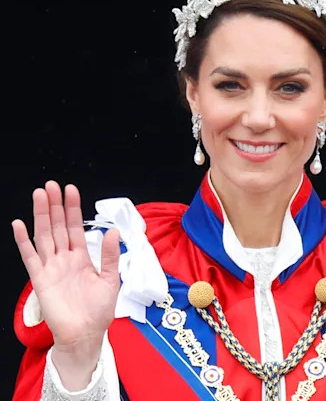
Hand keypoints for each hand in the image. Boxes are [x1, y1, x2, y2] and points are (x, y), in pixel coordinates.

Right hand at [11, 181, 120, 388]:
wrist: (86, 334)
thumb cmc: (98, 310)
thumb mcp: (110, 280)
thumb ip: (109, 256)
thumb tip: (112, 232)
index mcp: (81, 257)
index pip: (76, 227)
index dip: (73, 209)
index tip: (70, 189)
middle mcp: (64, 259)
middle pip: (58, 226)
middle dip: (55, 205)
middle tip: (51, 185)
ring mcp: (51, 267)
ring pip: (44, 236)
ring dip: (41, 216)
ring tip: (39, 195)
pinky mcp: (40, 279)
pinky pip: (30, 257)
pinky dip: (24, 241)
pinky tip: (19, 225)